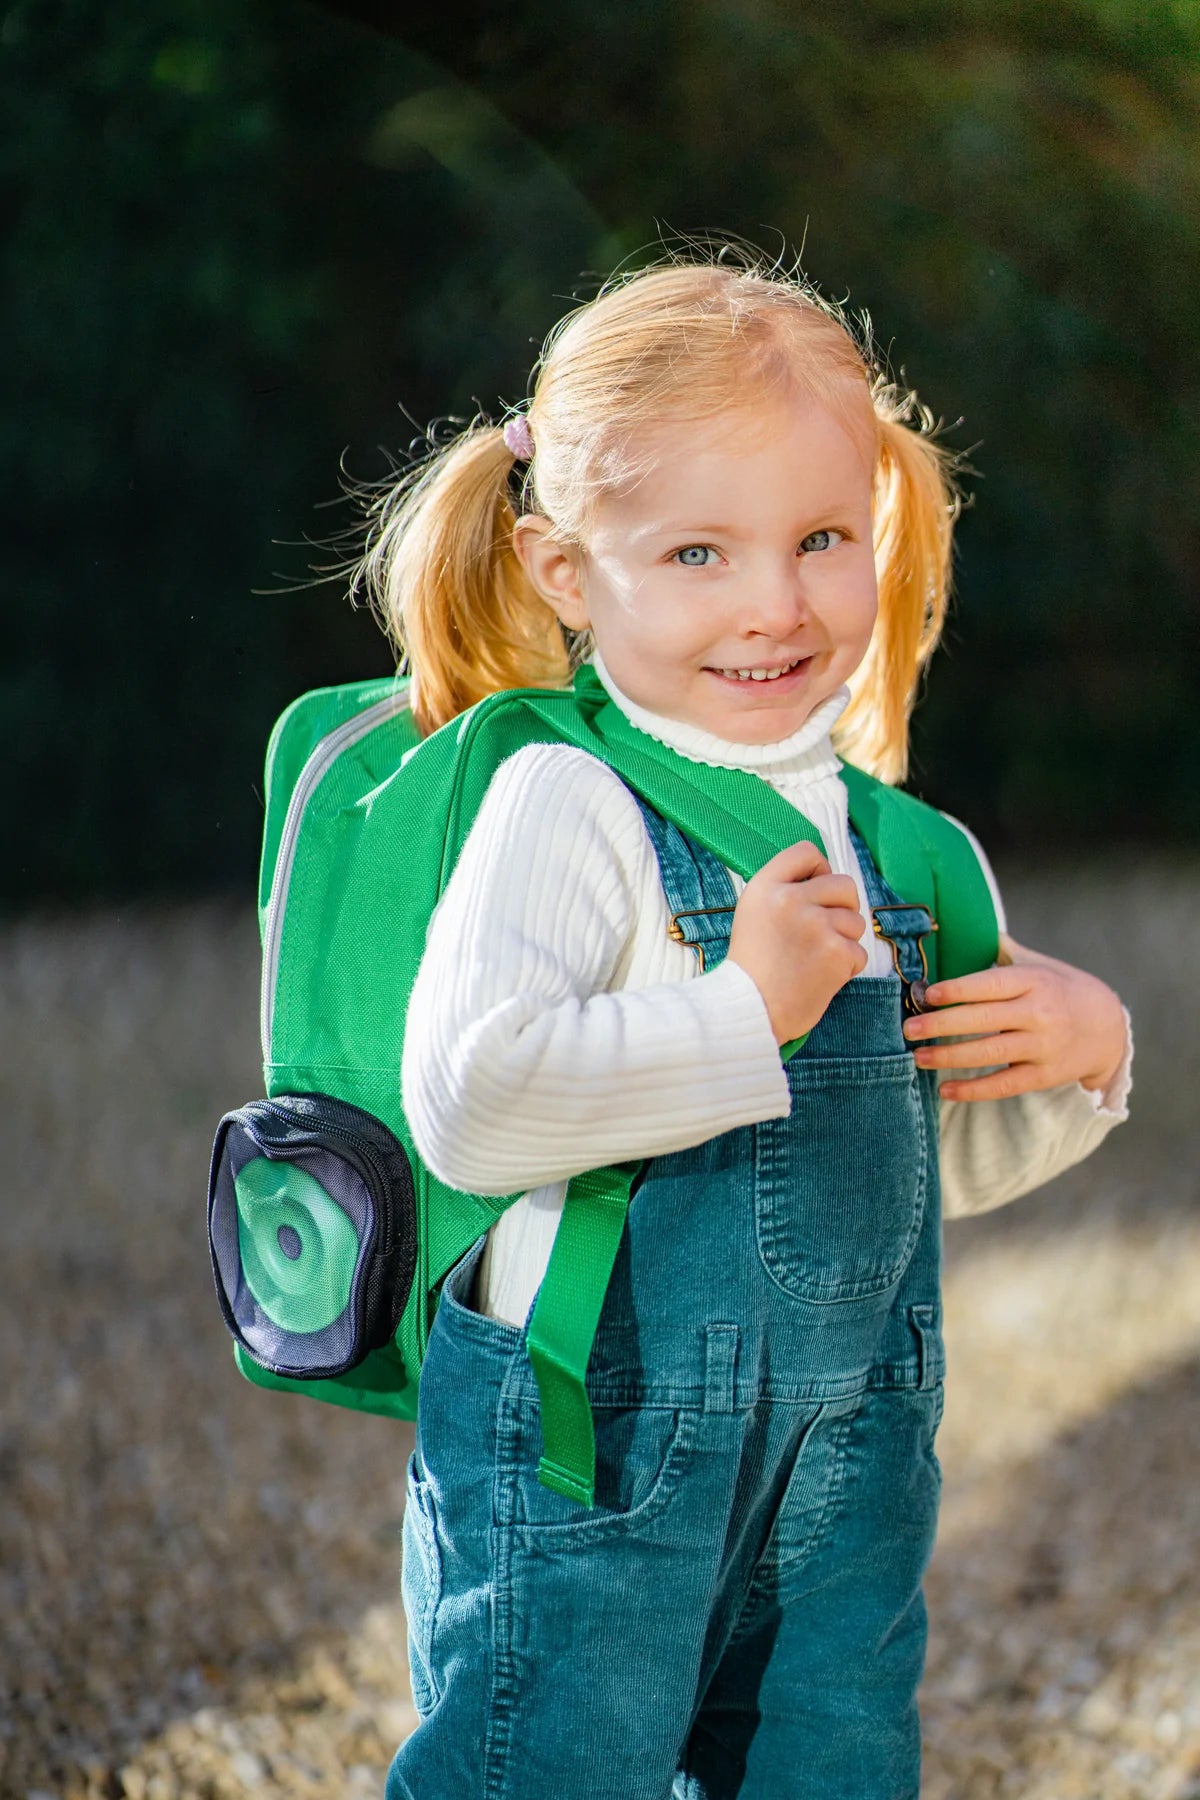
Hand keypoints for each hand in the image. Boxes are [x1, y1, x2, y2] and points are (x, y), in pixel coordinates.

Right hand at [728, 843, 867, 1044]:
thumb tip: (823, 879)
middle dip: (843, 906)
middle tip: (826, 929)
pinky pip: (859, 952)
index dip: (819, 870)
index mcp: (765, 886)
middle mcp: (791, 899)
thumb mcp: (752, 913)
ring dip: (845, 940)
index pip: (807, 852)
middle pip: (844, 884)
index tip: (814, 890)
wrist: (750, 1009)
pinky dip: (846, 967)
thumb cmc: (752, 966)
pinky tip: (822, 976)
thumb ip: (782, 891)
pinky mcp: (836, 953)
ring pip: (856, 921)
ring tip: (818, 958)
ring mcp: (817, 926)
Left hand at [901, 931, 1127, 1101]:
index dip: (958, 989)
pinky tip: (946, 1089)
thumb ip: (1004, 950)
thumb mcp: (1040, 964)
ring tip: (918, 1057)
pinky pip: (1005, 1084)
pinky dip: (974, 1089)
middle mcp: (1040, 1013)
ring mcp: (1043, 1046)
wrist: (1109, 1029)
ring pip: (990, 1053)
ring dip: (950, 1056)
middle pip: (984, 1019)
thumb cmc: (1063, 990)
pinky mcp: (1045, 1076)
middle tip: (909, 1028)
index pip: (992, 984)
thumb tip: (965, 925)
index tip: (928, 994)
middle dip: (942, 1024)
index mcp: (1035, 981)